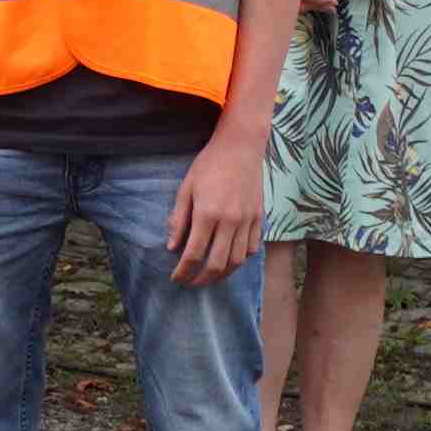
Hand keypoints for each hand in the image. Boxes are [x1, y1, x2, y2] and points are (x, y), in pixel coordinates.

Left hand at [167, 128, 266, 286]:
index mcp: (207, 214)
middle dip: (201, 279)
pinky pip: (252, 248)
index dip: (183, 271)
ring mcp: (248, 221)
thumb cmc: (208, 165)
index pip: (193, 254)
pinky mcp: (260, 218)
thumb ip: (178, 219)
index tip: (176, 278)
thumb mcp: (185, 189)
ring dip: (222, 274)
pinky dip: (240, 260)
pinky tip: (230, 260)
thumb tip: (171, 247)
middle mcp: (230, 221)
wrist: (241, 147)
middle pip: (217, 264)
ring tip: (209, 276)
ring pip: (237, 261)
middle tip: (191, 283)